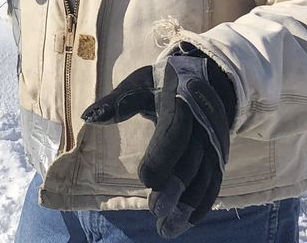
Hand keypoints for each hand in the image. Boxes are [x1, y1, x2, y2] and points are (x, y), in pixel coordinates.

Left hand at [82, 49, 236, 238]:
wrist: (210, 79)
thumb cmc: (166, 84)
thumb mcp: (140, 83)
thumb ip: (117, 101)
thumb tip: (88, 117)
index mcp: (181, 102)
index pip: (175, 130)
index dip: (163, 154)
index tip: (145, 179)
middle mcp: (202, 124)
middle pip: (191, 160)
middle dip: (175, 187)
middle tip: (156, 212)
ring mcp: (214, 142)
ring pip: (205, 177)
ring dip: (188, 204)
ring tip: (168, 228)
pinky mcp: (219, 155)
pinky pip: (215, 181)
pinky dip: (203, 203)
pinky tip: (188, 222)